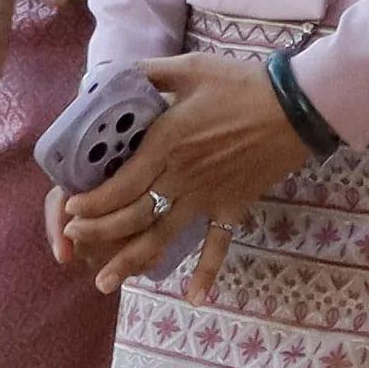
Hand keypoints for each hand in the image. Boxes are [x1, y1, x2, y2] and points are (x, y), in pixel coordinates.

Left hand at [51, 52, 305, 291]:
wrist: (297, 106)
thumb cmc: (243, 84)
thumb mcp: (190, 68)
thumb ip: (147, 73)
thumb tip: (109, 74)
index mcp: (165, 145)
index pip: (119, 186)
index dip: (91, 204)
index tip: (71, 211)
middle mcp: (181, 178)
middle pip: (131, 216)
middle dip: (97, 233)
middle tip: (75, 241)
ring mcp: (207, 196)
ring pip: (162, 237)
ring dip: (131, 263)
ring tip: (105, 283)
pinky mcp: (232, 204)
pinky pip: (219, 244)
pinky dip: (207, 273)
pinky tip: (193, 299)